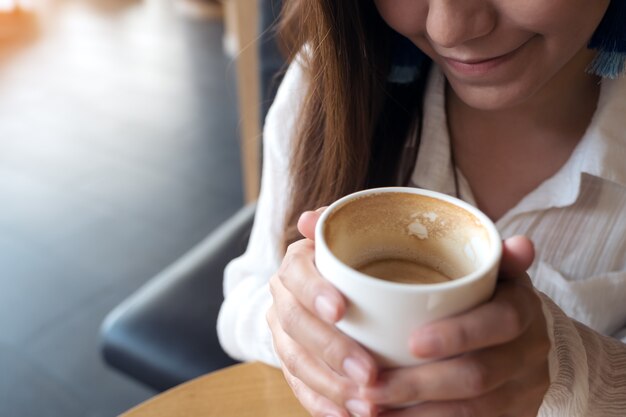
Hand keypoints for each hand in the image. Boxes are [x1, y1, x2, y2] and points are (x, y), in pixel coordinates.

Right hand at [267, 208, 378, 416]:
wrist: (323, 293)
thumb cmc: (349, 265)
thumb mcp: (347, 241)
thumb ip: (336, 227)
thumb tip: (311, 218)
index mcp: (296, 266)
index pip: (295, 274)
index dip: (313, 291)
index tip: (340, 310)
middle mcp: (283, 300)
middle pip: (295, 325)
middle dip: (332, 351)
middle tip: (370, 373)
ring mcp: (283, 335)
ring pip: (296, 362)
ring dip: (331, 386)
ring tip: (366, 405)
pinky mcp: (290, 364)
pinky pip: (299, 388)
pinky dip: (322, 406)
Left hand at [363, 236, 550, 416]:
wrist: (526, 341)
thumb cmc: (492, 297)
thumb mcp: (497, 271)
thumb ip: (498, 257)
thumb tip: (520, 243)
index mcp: (523, 310)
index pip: (500, 322)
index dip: (458, 334)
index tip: (411, 342)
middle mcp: (527, 354)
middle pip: (477, 377)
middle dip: (419, 385)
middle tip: (370, 387)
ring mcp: (521, 391)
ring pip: (471, 412)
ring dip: (416, 415)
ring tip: (369, 408)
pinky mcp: (508, 416)